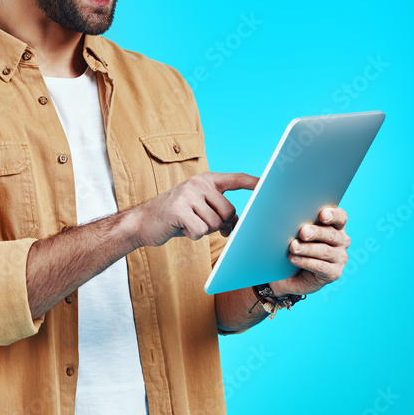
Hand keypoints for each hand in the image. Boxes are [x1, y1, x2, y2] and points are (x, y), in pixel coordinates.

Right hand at [130, 172, 258, 247]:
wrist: (143, 222)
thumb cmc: (177, 217)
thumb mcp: (199, 208)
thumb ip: (219, 210)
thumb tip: (238, 224)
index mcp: (206, 180)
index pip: (236, 179)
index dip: (254, 182)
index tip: (269, 183)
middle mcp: (198, 183)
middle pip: (229, 211)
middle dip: (220, 224)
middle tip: (202, 223)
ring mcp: (188, 194)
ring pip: (216, 224)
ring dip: (204, 230)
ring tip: (189, 223)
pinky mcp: (179, 209)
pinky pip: (201, 231)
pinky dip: (194, 235)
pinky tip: (182, 229)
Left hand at [270, 206, 349, 296]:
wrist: (292, 274)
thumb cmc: (297, 247)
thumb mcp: (298, 234)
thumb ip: (299, 225)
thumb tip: (287, 218)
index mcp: (336, 226)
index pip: (340, 217)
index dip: (333, 215)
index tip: (322, 215)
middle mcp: (341, 241)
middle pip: (331, 234)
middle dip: (316, 232)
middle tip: (302, 232)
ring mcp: (340, 258)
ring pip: (325, 251)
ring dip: (307, 248)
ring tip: (293, 247)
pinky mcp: (334, 273)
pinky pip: (321, 266)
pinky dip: (306, 262)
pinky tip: (294, 259)